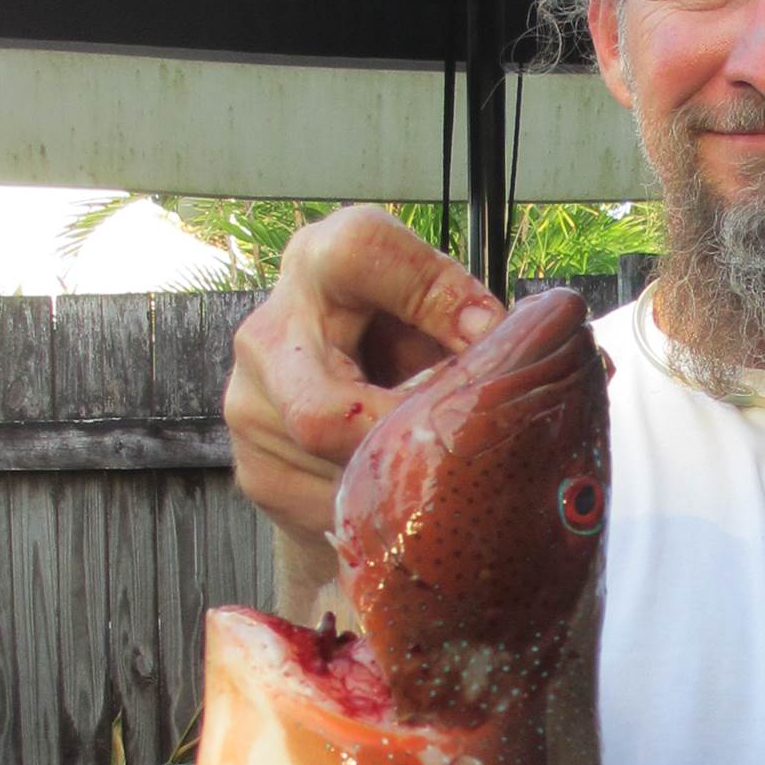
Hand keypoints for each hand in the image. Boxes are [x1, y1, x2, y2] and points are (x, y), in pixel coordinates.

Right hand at [224, 207, 502, 552]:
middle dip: (400, 450)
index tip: (489, 334)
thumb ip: (469, 319)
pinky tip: (400, 495)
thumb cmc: (400, 348)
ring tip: (435, 471)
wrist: (328, 413)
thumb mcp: (435, 317)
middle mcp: (268, 331)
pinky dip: (379, 510)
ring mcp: (249, 406)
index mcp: (320, 263)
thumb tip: (515, 348)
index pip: (362, 254)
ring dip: (398, 484)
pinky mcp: (253, 469)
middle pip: (323, 414)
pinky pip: (327, 510)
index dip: (437, 296)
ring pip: (335, 477)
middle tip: (454, 451)